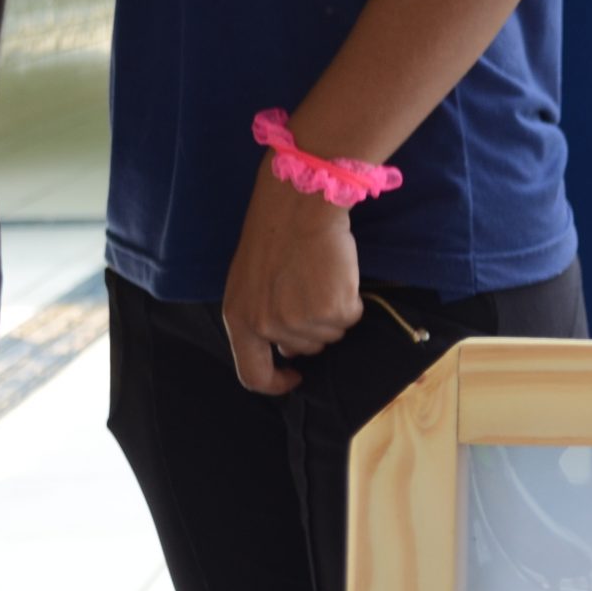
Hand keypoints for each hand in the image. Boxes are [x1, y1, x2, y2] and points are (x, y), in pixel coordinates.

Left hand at [220, 157, 362, 393]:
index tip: (294, 377)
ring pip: (330, 335)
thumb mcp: (249, 283)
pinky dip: (351, 299)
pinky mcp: (333, 308)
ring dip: (332, 312)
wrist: (298, 207)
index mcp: (240, 321)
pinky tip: (337, 273)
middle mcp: (268, 326)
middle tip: (312, 291)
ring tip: (321, 277)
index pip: (253, 375)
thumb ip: (259, 318)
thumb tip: (286, 351)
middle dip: (312, 330)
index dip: (277, 383)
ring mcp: (301, 320)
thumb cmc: (274, 236)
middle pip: (303, 350)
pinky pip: (351, 318)